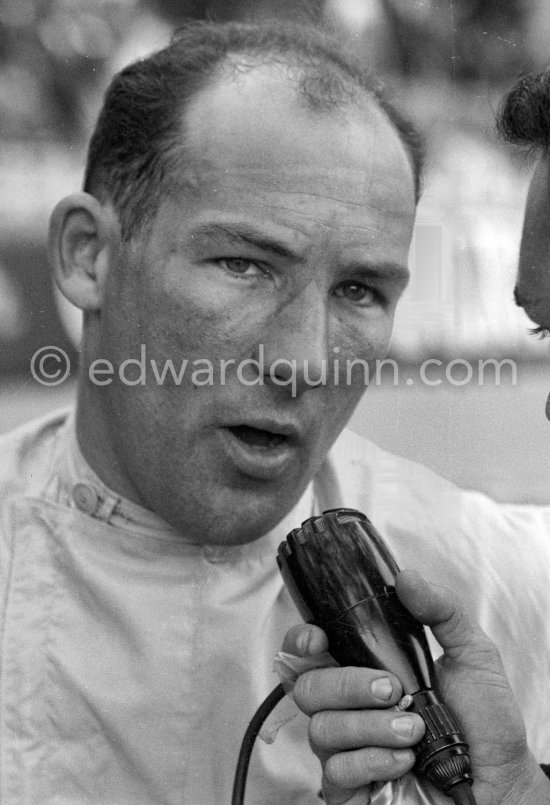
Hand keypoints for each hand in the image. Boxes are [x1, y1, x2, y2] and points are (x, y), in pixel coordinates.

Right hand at [281, 571, 549, 804]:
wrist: (500, 780)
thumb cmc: (483, 722)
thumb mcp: (471, 653)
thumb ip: (441, 610)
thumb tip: (406, 577)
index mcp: (363, 669)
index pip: (307, 652)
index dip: (300, 641)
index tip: (318, 638)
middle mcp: (346, 707)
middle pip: (305, 686)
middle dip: (347, 684)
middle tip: (392, 689)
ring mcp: (344, 748)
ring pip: (320, 727)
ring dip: (369, 725)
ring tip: (414, 729)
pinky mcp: (348, 788)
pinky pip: (336, 770)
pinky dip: (372, 760)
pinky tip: (404, 759)